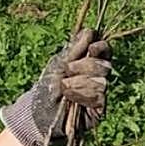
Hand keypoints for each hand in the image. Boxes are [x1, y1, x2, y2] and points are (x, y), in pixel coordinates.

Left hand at [0, 28, 112, 145]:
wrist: (39, 114)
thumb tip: (89, 31)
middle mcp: (97, 76)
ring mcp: (99, 93)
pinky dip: (82, 94)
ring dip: (81, 82)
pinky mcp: (99, 108)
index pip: (104, 50)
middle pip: (105, 65)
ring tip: (64, 86)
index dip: (101, 47)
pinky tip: (69, 97)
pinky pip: (99, 97)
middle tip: (68, 69)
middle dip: (86, 66)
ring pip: (102, 81)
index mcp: (89, 62)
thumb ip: (75, 49)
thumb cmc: (47, 87)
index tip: (92, 48)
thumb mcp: (58, 65)